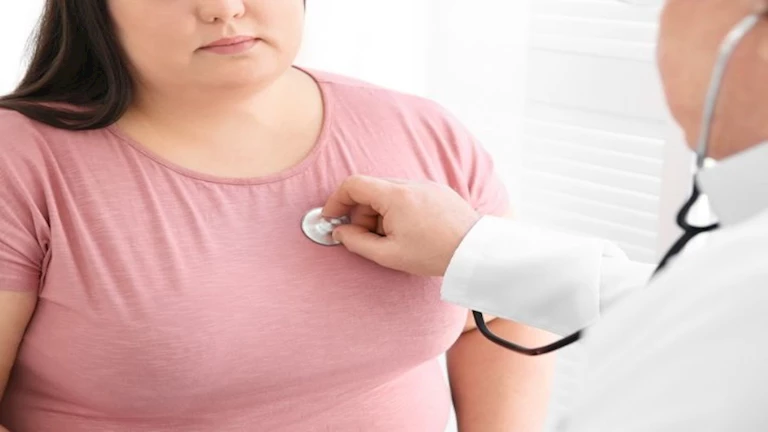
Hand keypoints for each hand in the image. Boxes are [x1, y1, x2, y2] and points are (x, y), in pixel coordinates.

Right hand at [322, 175, 480, 276]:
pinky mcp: (438, 191)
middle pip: (371, 189)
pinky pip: (408, 195)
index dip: (336, 200)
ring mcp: (426, 185)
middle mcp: (411, 184)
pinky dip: (398, 210)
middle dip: (361, 213)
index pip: (354, 185)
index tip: (331, 217)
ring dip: (380, 212)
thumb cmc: (434, 254)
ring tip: (393, 239)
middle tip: (366, 238)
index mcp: (396, 196)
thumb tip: (340, 233)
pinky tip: (409, 232)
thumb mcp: (389, 255)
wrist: (474, 252)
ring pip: (389, 193)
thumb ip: (357, 242)